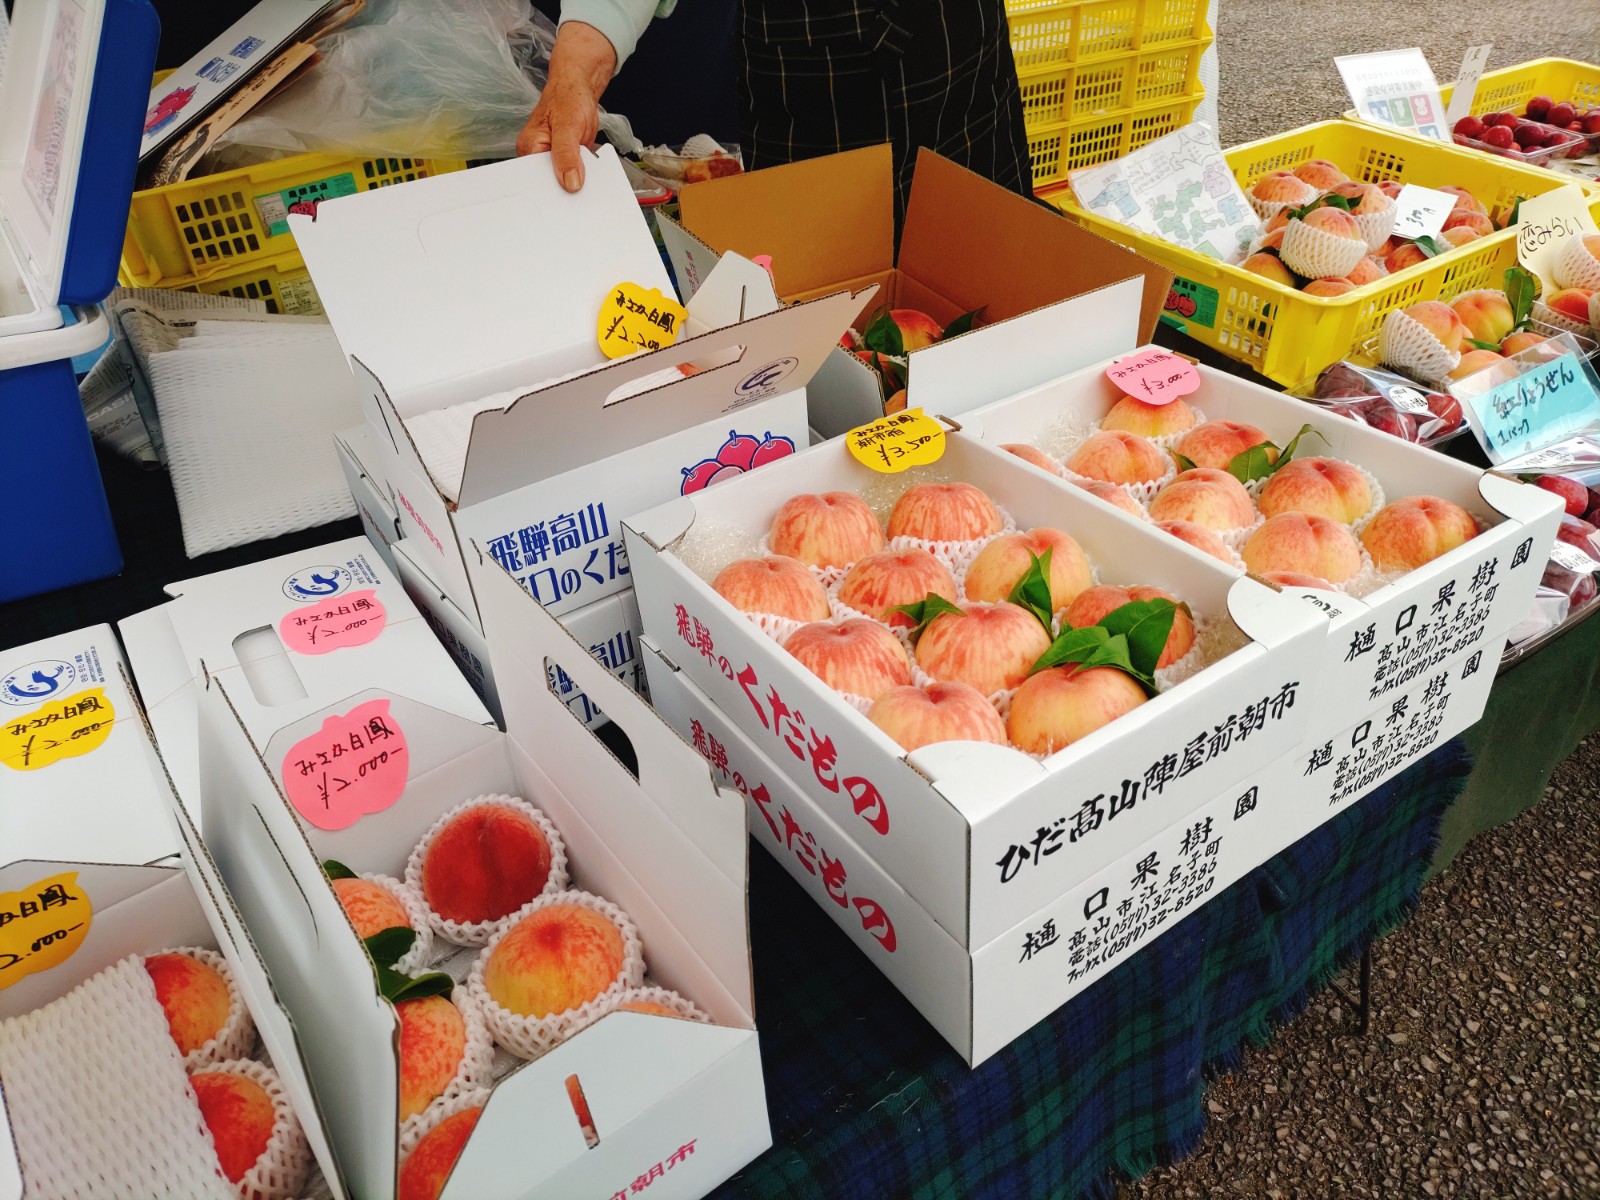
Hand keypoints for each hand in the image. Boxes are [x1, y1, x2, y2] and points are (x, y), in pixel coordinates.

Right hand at [517, 21, 616, 191]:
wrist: (579, 89)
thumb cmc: (568, 97)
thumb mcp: (567, 126)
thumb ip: (567, 155)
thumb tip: (570, 182)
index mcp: (529, 148)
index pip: (535, 180)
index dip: (551, 190)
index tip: (567, 194)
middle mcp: (537, 156)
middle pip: (549, 183)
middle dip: (565, 187)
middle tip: (580, 187)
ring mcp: (552, 158)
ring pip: (564, 181)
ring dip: (577, 182)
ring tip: (586, 177)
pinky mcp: (566, 159)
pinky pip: (574, 174)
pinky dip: (584, 175)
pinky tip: (589, 174)